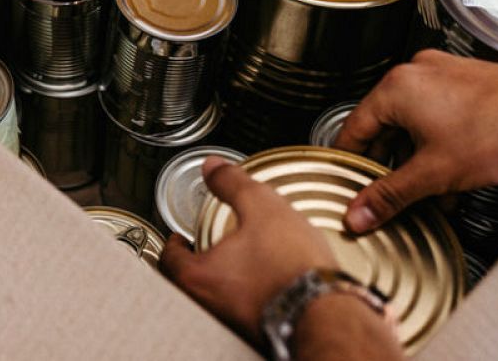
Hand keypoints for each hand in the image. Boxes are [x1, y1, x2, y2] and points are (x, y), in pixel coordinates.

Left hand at [159, 157, 335, 339]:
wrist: (329, 312)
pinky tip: (268, 283)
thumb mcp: (262, 207)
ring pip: (217, 297)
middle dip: (198, 262)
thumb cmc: (293, 267)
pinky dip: (248, 295)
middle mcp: (210, 306)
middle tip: (208, 246)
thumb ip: (232, 183)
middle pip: (189, 282)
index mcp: (199, 277)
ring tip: (241, 261)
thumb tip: (213, 167)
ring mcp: (234, 322)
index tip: (179, 238)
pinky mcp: (259, 330)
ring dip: (224, 279)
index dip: (173, 244)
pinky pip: (244, 309)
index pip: (168, 260)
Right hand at [335, 50, 497, 232]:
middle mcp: (416, 73)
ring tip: (430, 191)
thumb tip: (360, 212)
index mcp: (396, 88)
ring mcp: (442, 74)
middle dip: (391, 166)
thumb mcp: (434, 174)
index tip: (349, 183)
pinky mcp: (465, 81)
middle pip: (385, 127)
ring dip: (417, 158)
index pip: (353, 130)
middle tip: (391, 194)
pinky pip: (437, 114)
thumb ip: (390, 196)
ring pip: (414, 123)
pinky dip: (438, 143)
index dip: (350, 164)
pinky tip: (452, 172)